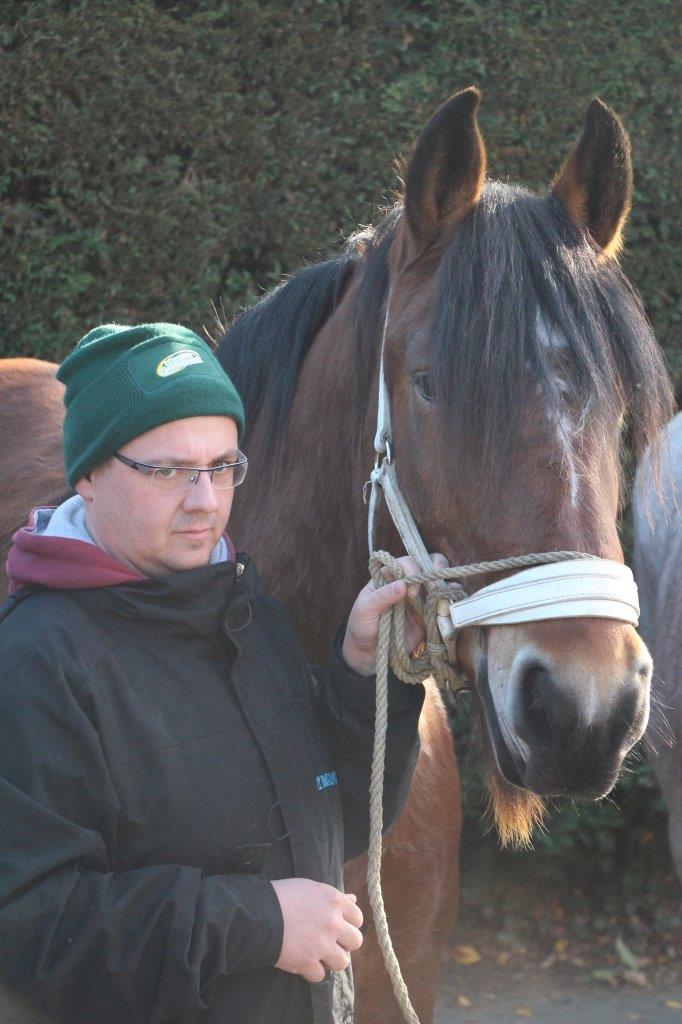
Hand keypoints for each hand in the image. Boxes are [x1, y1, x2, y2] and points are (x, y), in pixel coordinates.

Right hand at [271, 878, 362, 982]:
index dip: (348, 924)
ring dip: (331, 960)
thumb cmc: (282, 896)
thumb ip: (334, 897)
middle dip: (344, 944)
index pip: (358, 918)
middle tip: (329, 942)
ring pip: (342, 962)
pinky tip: (302, 961)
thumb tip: (353, 899)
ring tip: (318, 954)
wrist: (258, 913)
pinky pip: (320, 975)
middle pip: (356, 942)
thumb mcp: (310, 888)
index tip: (338, 927)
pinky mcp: (307, 962)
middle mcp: (332, 923)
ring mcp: (321, 944)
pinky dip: (312, 971)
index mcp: (334, 901)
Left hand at [341, 553, 447, 675]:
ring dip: (446, 581)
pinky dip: (451, 601)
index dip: (412, 571)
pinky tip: (454, 602)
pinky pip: (443, 604)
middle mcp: (407, 584)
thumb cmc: (362, 625)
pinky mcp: (428, 614)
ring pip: (438, 581)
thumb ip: (381, 596)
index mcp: (389, 577)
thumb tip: (402, 585)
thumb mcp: (365, 610)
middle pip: (426, 564)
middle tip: (437, 577)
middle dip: (436, 566)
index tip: (411, 591)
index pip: (405, 563)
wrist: (369, 652)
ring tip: (452, 588)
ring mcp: (420, 598)